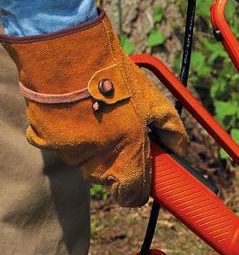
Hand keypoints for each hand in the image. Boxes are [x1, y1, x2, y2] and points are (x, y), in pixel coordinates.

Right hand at [0, 12, 187, 206]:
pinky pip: (61, 144)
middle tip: (122, 135)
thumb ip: (173, 132)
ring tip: (99, 116)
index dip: (138, 189)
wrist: (72, 56)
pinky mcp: (43, 139)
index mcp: (125, 163)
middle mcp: (95, 165)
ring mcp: (68, 153)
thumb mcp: (156, 105)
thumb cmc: (118, 82)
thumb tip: (180, 149)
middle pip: (108, 178)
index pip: (131, 197)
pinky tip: (75, 112)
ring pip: (84, 161)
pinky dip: (68, 133)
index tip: (140, 177)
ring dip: (92, 147)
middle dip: (117, 162)